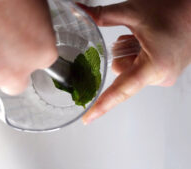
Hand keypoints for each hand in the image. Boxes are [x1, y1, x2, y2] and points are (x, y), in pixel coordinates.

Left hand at [77, 0, 190, 123]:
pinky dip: (138, 56)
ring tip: (144, 39)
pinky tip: (148, 43)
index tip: (88, 118)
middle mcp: (161, 76)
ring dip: (129, 55)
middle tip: (135, 38)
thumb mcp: (133, 12)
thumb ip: (103, 16)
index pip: (121, 90)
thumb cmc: (175, 9)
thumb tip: (80, 11)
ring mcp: (166, 76)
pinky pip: (140, 69)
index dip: (102, 105)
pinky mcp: (167, 73)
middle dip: (121, 56)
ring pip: (130, 71)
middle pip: (122, 75)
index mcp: (155, 65)